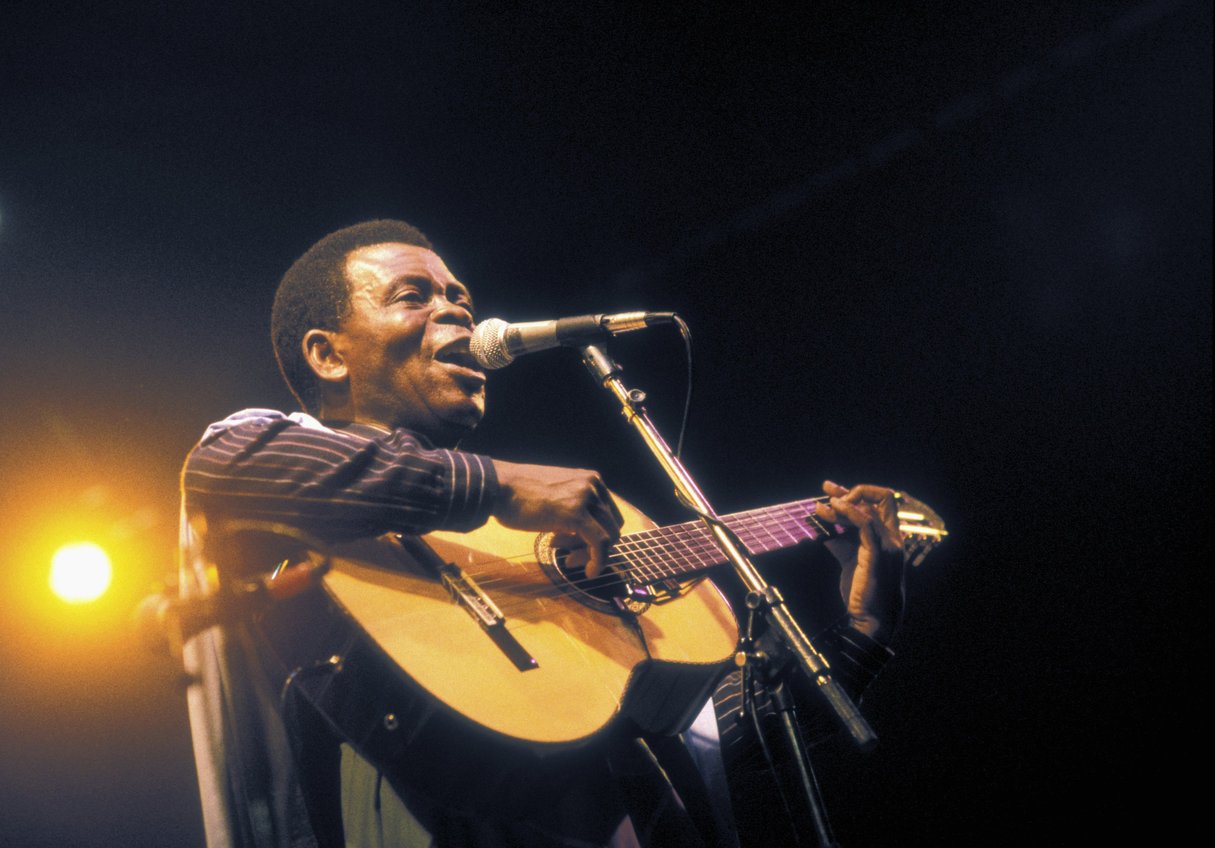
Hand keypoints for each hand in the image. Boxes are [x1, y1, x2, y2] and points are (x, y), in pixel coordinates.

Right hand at [491, 460, 623, 576]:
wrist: (498, 486)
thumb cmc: (518, 495)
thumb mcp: (556, 496)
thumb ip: (574, 508)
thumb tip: (582, 532)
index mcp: (591, 479)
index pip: (608, 514)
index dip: (596, 535)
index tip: (574, 546)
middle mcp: (594, 485)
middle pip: (612, 525)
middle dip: (594, 546)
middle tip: (571, 557)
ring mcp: (587, 498)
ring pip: (609, 536)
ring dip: (591, 554)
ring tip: (568, 560)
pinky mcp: (577, 514)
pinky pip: (600, 543)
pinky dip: (599, 561)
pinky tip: (589, 572)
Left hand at [817, 480, 905, 643]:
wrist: (871, 620)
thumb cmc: (863, 592)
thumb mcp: (850, 560)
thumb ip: (840, 541)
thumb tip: (823, 527)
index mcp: (890, 538)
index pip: (881, 504)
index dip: (858, 493)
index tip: (833, 492)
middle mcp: (893, 537)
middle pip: (883, 498)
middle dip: (855, 490)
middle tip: (828, 491)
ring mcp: (888, 545)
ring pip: (869, 509)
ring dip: (843, 502)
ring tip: (820, 505)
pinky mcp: (877, 554)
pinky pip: (865, 524)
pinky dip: (848, 512)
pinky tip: (832, 510)